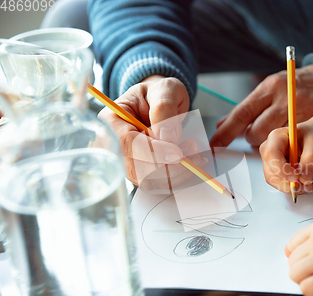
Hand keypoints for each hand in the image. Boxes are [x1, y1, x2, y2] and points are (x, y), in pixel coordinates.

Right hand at [98, 75, 205, 190]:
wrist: (159, 102)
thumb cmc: (158, 93)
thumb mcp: (164, 89)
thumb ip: (164, 107)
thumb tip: (168, 136)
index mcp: (111, 121)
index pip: (128, 143)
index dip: (154, 152)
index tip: (178, 154)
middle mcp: (113, 145)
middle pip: (136, 168)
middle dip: (169, 166)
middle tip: (193, 152)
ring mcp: (125, 161)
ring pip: (147, 180)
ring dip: (175, 173)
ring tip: (194, 156)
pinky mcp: (139, 171)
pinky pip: (156, 182)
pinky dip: (175, 177)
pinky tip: (188, 164)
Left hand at [210, 65, 312, 146]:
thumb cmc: (292, 85)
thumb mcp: (269, 88)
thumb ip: (247, 107)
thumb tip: (222, 125)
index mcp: (269, 87)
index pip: (243, 112)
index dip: (227, 130)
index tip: (215, 142)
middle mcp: (283, 99)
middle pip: (257, 130)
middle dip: (251, 137)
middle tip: (255, 133)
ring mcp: (299, 112)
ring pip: (272, 139)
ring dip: (267, 141)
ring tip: (272, 133)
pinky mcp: (310, 122)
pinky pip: (289, 142)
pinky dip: (283, 143)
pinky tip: (285, 137)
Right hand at [259, 100, 312, 193]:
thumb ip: (312, 159)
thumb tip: (304, 178)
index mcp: (276, 137)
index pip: (270, 156)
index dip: (281, 169)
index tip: (297, 177)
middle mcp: (271, 150)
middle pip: (271, 173)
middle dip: (291, 182)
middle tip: (311, 182)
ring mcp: (275, 162)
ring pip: (279, 182)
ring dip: (298, 186)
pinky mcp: (282, 172)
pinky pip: (287, 185)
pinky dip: (301, 186)